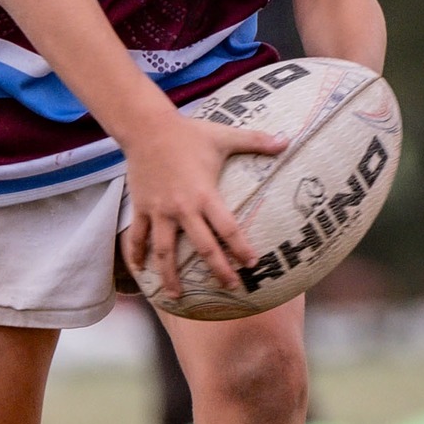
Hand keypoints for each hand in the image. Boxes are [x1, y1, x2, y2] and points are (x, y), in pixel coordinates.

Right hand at [119, 109, 286, 299]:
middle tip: (230, 287)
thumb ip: (256, 141)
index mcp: (204, 194)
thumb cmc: (189, 133)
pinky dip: (136, 255)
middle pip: (202, 247)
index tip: (252, 263)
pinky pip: (137, 237)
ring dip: (170, 275)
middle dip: (217, 270)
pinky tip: (140, 271)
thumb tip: (287, 140)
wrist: (147, 127)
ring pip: (164, 251)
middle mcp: (182, 208)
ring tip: (177, 296)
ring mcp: (158, 211)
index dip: (240, 248)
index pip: (227, 228)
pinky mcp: (140, 208)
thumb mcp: (224, 136)